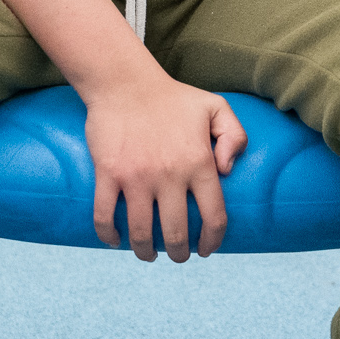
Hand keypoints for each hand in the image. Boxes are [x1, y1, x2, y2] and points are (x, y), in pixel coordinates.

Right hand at [82, 68, 243, 261]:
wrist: (125, 83)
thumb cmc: (172, 97)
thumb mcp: (215, 108)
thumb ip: (235, 137)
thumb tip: (228, 171)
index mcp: (199, 164)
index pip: (214, 217)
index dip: (212, 241)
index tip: (207, 249)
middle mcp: (170, 176)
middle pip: (176, 232)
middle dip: (178, 253)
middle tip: (177, 255)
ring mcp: (137, 178)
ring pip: (141, 232)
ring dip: (145, 252)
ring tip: (148, 254)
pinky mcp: (108, 175)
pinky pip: (104, 215)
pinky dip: (108, 235)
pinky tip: (114, 240)